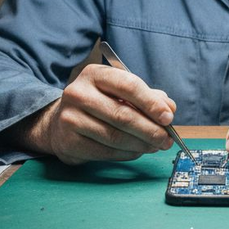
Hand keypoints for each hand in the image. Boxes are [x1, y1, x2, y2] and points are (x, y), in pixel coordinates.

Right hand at [15, 64, 175, 164]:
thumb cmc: (98, 104)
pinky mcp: (69, 142)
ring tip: (155, 146)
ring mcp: (70, 118)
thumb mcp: (120, 92)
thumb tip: (169, 108)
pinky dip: (127, 154)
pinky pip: (106, 152)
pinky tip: (137, 151)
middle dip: (150, 130)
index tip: (168, 117)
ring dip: (141, 145)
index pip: (128, 86)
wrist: (59, 123)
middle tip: (166, 139)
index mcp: (94, 74)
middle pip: (123, 115)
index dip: (151, 103)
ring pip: (115, 137)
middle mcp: (78, 93)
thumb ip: (147, 97)